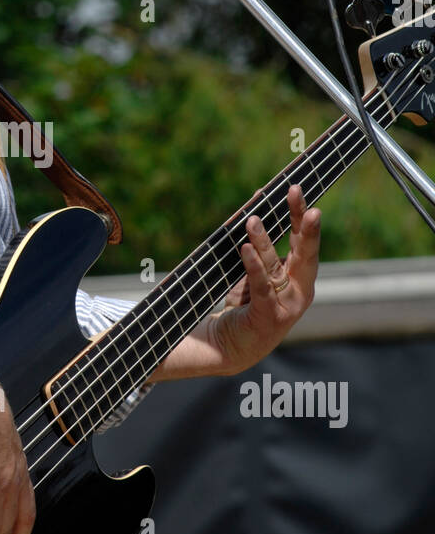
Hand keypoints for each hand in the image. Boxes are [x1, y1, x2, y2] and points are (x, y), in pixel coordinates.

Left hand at [206, 184, 320, 373]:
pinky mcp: (270, 317)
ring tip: (251, 219)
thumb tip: (255, 201)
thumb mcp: (254, 270)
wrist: (229, 346)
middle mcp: (300, 290)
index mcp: (300, 276)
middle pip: (303, 250)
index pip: (303, 240)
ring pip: (275, 265)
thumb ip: (259, 242)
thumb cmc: (246, 305)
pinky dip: (254, 267)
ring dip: (263, 240)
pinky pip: (262, 287)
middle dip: (300, 219)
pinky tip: (246, 249)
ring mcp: (288, 306)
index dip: (300, 214)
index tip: (295, 188)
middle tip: (295, 193)